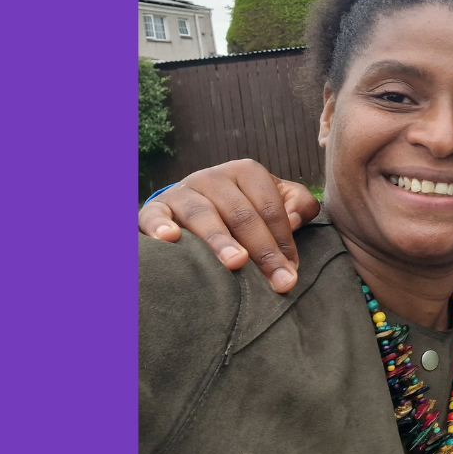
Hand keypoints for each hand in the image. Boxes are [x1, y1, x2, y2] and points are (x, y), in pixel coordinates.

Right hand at [139, 159, 319, 292]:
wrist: (193, 203)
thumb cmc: (244, 208)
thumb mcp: (275, 199)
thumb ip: (298, 204)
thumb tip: (295, 220)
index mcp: (246, 172)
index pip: (270, 208)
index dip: (284, 241)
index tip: (291, 272)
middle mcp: (213, 177)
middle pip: (242, 214)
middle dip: (263, 250)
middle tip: (278, 281)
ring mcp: (183, 191)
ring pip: (202, 214)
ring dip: (220, 239)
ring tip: (236, 263)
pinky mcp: (156, 208)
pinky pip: (155, 215)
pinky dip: (159, 226)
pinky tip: (169, 239)